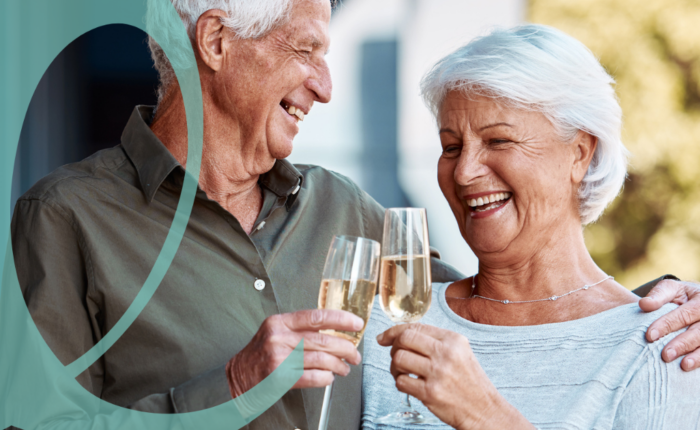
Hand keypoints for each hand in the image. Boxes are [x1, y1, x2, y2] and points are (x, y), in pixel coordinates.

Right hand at [226, 309, 362, 397]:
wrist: (237, 377)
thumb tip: (335, 331)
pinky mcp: (280, 378)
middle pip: (323, 340)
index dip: (341, 320)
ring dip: (339, 365)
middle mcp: (279, 337)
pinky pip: (313, 377)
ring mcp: (279, 358)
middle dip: (345, 348)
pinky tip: (329, 378)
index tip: (357, 324)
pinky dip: (326, 378)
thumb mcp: (275, 332)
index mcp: (280, 322)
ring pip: (321, 359)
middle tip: (355, 354)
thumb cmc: (261, 355)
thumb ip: (300, 329)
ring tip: (345, 368)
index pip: (317, 316)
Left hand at [377, 324, 533, 429]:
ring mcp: (437, 373)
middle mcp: (446, 353)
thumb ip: (434, 341)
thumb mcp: (459, 352)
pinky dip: (400, 383)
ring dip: (395, 367)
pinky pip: (401, 382)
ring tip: (403, 373)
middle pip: (404, 339)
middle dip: (393, 348)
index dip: (393, 331)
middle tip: (396, 356)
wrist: (484, 410)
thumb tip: (400, 334)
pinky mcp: (430, 393)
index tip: (383, 338)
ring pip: (399, 359)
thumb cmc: (469, 381)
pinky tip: (410, 385)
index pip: (414, 327)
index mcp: (453, 339)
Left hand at [639, 279, 699, 370]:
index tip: (650, 336)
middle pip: (698, 331)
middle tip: (666, 355)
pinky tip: (690, 368)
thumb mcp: (671, 289)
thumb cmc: (682, 296)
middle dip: (682, 343)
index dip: (666, 325)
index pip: (683, 314)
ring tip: (684, 365)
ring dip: (697, 356)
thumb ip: (658, 296)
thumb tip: (643, 304)